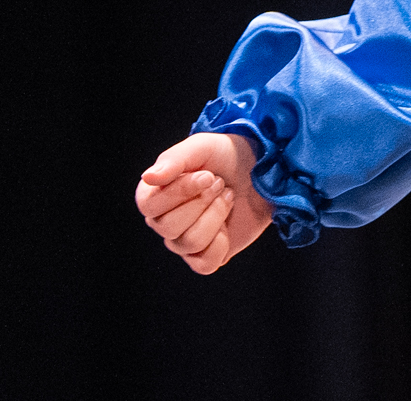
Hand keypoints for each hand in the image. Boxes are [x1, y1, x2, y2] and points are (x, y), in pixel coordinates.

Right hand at [136, 131, 273, 273]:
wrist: (261, 170)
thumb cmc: (226, 156)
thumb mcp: (201, 147)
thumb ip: (173, 160)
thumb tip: (148, 177)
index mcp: (155, 194)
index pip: (149, 206)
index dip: (180, 192)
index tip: (207, 175)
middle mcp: (164, 221)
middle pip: (168, 227)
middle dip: (203, 202)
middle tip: (220, 183)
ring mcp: (184, 242)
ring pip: (190, 243)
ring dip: (216, 215)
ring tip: (227, 197)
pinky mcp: (206, 256)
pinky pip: (205, 264)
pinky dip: (222, 243)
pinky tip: (228, 223)